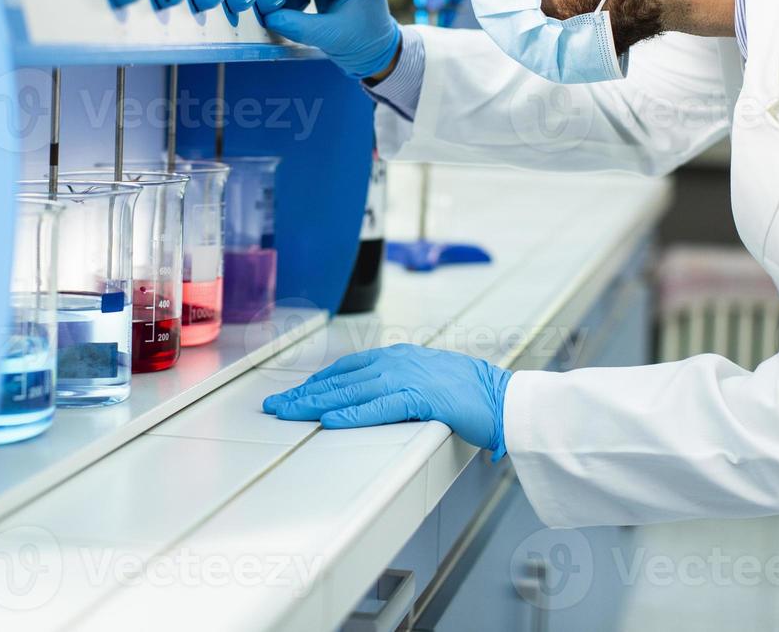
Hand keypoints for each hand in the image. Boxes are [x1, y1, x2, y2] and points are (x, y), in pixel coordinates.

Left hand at [262, 344, 512, 457]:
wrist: (504, 396)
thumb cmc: (469, 392)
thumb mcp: (425, 380)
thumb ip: (397, 386)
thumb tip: (372, 400)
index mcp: (398, 357)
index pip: (346, 368)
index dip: (316, 382)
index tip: (292, 394)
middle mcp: (398, 362)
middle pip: (340, 379)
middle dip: (304, 393)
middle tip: (275, 406)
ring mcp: (409, 378)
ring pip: (351, 391)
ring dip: (316, 403)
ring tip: (290, 413)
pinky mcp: (422, 398)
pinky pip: (380, 407)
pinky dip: (352, 414)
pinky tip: (330, 420)